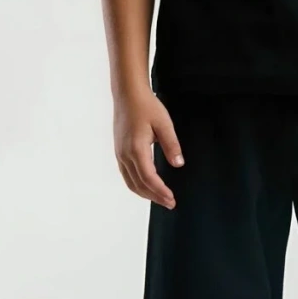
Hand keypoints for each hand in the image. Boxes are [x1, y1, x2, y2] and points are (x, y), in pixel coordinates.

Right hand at [113, 88, 184, 208]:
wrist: (128, 95)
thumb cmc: (147, 106)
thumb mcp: (164, 123)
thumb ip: (171, 144)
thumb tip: (178, 164)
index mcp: (136, 148)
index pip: (148, 177)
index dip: (160, 191)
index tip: (171, 199)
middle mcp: (125, 154)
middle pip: (139, 184)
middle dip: (155, 197)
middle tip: (170, 203)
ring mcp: (120, 154)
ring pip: (131, 182)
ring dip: (145, 194)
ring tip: (160, 199)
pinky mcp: (119, 152)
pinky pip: (126, 175)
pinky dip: (137, 185)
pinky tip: (147, 187)